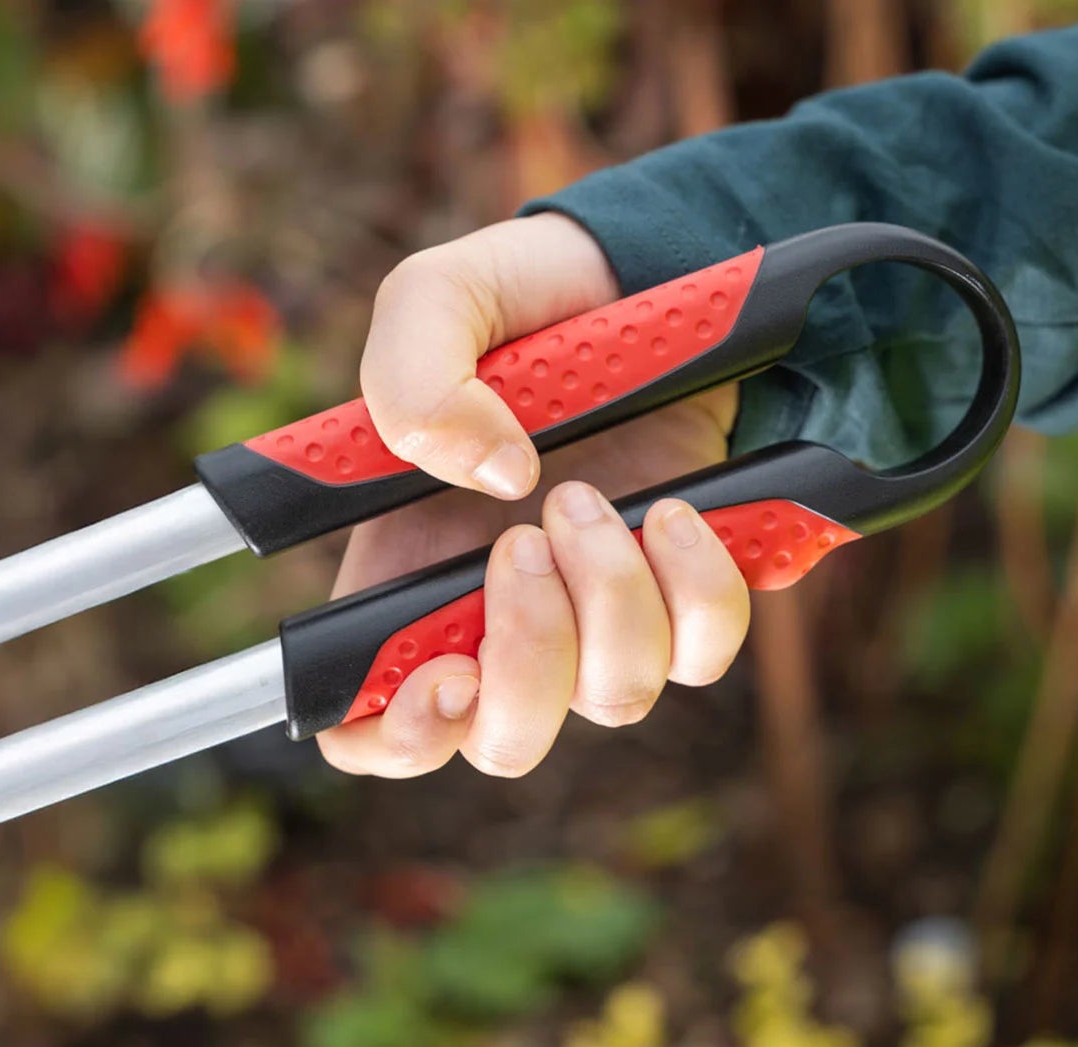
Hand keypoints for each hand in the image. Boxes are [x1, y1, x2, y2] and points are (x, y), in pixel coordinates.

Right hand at [316, 213, 751, 778]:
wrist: (626, 275)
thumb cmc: (510, 304)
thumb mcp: (431, 304)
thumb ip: (414, 382)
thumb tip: (494, 476)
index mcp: (403, 582)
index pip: (372, 732)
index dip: (400, 740)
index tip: (445, 675)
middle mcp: (497, 622)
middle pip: (506, 741)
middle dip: (523, 659)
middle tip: (520, 543)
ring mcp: (596, 618)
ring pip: (611, 698)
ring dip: (607, 602)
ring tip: (588, 497)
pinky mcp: (684, 595)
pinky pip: (705, 650)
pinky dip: (696, 587)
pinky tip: (673, 510)